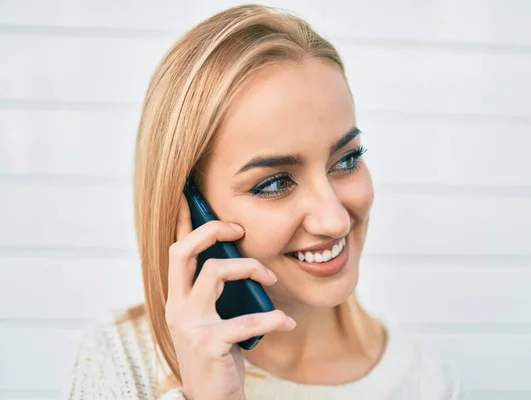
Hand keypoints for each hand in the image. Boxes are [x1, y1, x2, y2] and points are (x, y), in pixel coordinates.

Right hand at [165, 195, 295, 399]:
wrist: (209, 398)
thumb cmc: (217, 353)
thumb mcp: (212, 318)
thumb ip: (218, 291)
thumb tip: (242, 260)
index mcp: (178, 297)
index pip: (176, 249)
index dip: (182, 220)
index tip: (189, 195)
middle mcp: (177, 306)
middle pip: (184, 251)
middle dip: (212, 230)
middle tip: (239, 230)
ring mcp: (190, 324)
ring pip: (215, 273)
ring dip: (250, 268)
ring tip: (272, 280)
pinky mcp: (209, 344)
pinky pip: (244, 321)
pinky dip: (272, 318)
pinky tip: (287, 323)